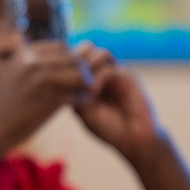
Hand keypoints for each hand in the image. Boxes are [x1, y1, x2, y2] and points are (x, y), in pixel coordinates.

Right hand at [0, 40, 91, 147]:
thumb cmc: (4, 102)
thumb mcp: (14, 72)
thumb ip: (35, 62)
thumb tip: (59, 52)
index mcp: (25, 53)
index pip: (61, 47)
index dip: (70, 59)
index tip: (73, 71)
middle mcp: (33, 62)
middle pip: (73, 59)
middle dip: (82, 70)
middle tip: (86, 83)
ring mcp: (41, 79)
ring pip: (79, 75)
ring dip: (86, 84)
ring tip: (85, 92)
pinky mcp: (48, 99)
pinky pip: (76, 95)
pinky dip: (82, 99)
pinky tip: (80, 103)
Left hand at [71, 43, 162, 160]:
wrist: (133, 138)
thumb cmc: (108, 128)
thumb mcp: (83, 112)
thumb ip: (74, 93)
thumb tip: (65, 76)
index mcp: (86, 79)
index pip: (70, 60)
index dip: (61, 68)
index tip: (55, 85)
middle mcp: (100, 72)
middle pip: (82, 51)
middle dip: (72, 63)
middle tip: (68, 82)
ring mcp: (113, 72)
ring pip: (96, 53)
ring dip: (85, 67)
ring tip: (80, 87)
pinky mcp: (127, 76)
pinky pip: (108, 68)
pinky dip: (97, 78)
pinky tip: (92, 92)